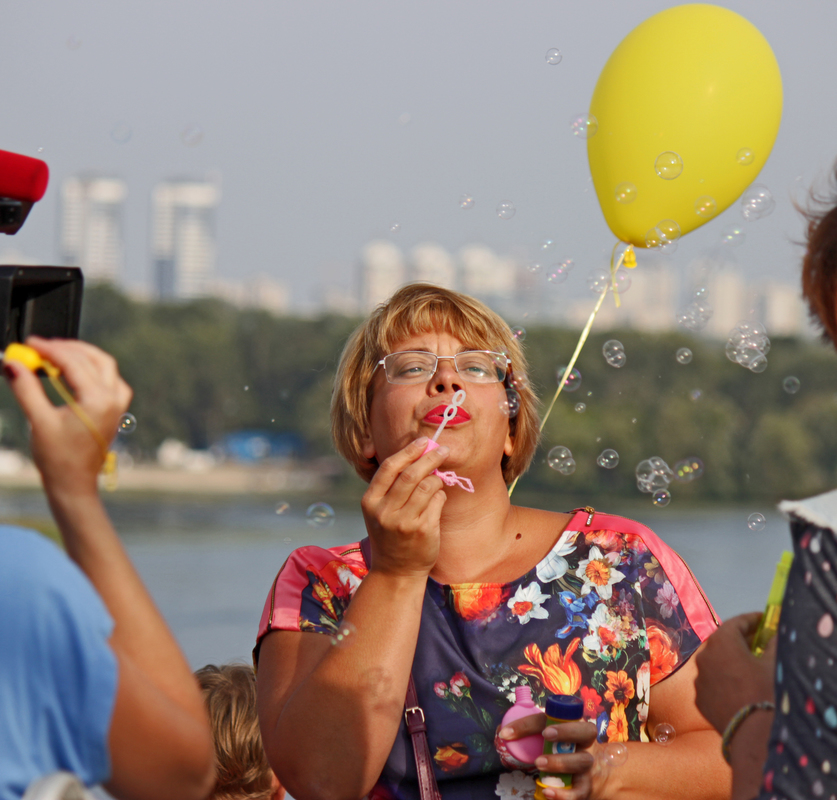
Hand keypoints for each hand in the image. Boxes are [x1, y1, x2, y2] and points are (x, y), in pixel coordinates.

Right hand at [3, 337, 131, 495]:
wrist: (74, 484)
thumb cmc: (58, 458)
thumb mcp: (39, 421)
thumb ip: (26, 389)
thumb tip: (12, 364)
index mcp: (98, 401)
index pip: (74, 363)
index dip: (49, 349)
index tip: (29, 344)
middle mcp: (114, 399)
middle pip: (93, 359)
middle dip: (66, 348)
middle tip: (41, 346)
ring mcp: (118, 404)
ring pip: (105, 366)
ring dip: (83, 355)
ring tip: (56, 353)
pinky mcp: (116, 410)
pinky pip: (110, 379)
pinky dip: (94, 369)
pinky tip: (76, 371)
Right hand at [361, 437, 448, 577]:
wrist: (395, 572)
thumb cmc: (390, 535)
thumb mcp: (380, 510)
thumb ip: (393, 486)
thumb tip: (420, 453)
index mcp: (370, 501)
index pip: (390, 467)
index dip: (408, 451)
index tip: (424, 441)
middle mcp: (385, 511)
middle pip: (411, 474)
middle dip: (430, 457)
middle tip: (444, 450)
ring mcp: (404, 522)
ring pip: (428, 486)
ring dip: (437, 479)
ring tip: (439, 480)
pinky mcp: (423, 530)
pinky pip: (438, 502)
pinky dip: (440, 497)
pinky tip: (437, 502)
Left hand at [498, 714, 596, 799]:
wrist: (597, 776)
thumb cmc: (565, 751)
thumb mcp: (553, 738)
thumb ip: (532, 733)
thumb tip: (502, 732)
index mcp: (573, 725)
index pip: (554, 717)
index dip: (531, 722)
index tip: (508, 732)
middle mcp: (586, 743)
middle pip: (585, 731)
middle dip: (565, 731)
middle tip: (545, 735)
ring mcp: (589, 765)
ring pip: (581, 760)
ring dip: (559, 762)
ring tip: (539, 764)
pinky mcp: (587, 787)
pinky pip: (579, 791)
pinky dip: (564, 794)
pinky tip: (548, 792)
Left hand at [694, 612, 775, 733]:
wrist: (753, 734)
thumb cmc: (765, 692)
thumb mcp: (774, 664)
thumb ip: (773, 644)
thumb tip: (775, 635)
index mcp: (721, 642)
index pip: (736, 623)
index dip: (752, 620)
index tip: (764, 619)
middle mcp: (704, 656)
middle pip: (722, 642)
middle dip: (740, 640)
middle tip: (758, 641)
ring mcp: (699, 678)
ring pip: (714, 663)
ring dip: (729, 661)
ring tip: (747, 666)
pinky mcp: (699, 698)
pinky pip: (712, 683)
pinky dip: (723, 680)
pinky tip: (737, 688)